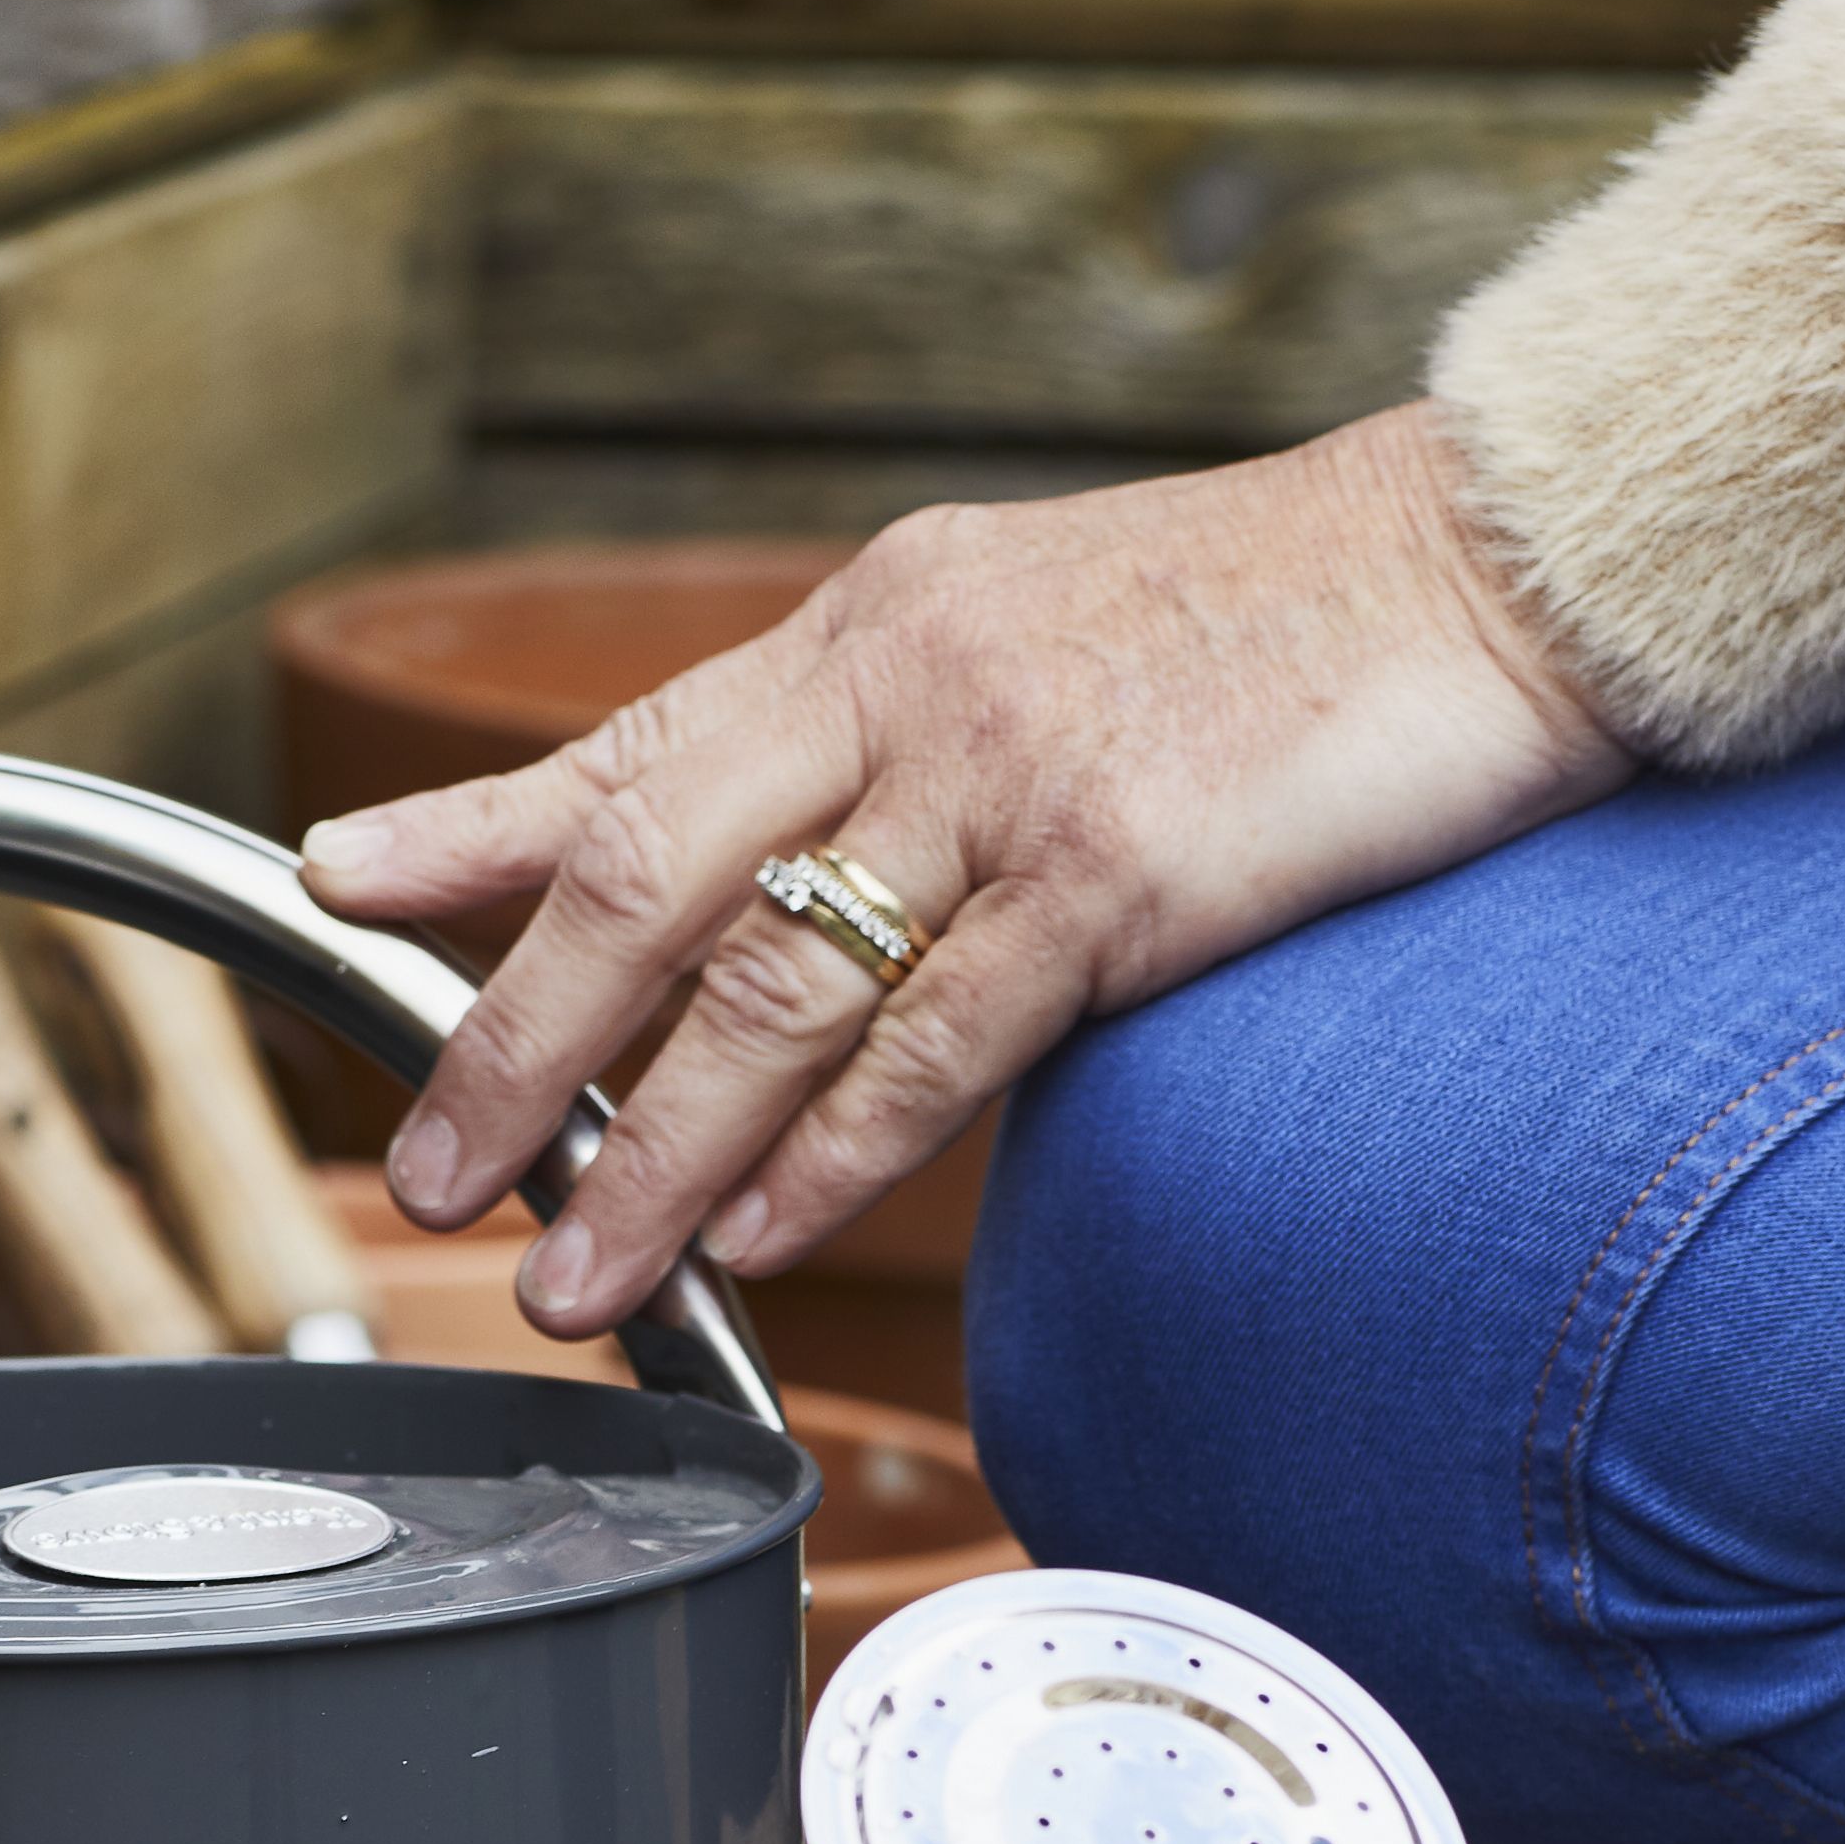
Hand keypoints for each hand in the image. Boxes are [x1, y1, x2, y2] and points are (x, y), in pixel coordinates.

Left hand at [301, 404, 1634, 1338]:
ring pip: (768, 987)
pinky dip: (830, 1157)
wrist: (1505, 564)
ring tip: (574, 1280)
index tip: (340, 885)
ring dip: (653, 1157)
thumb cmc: (1304, 627)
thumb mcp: (1057, 642)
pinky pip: (932, 1042)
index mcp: (880, 623)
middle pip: (646, 876)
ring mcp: (1009, 774)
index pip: (637, 742)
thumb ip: (921, 753)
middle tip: (431, 1174)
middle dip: (515, 1039)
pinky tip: (757, 1238)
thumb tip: (825, 881)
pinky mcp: (1120, 870)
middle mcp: (909, 682)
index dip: (475, 828)